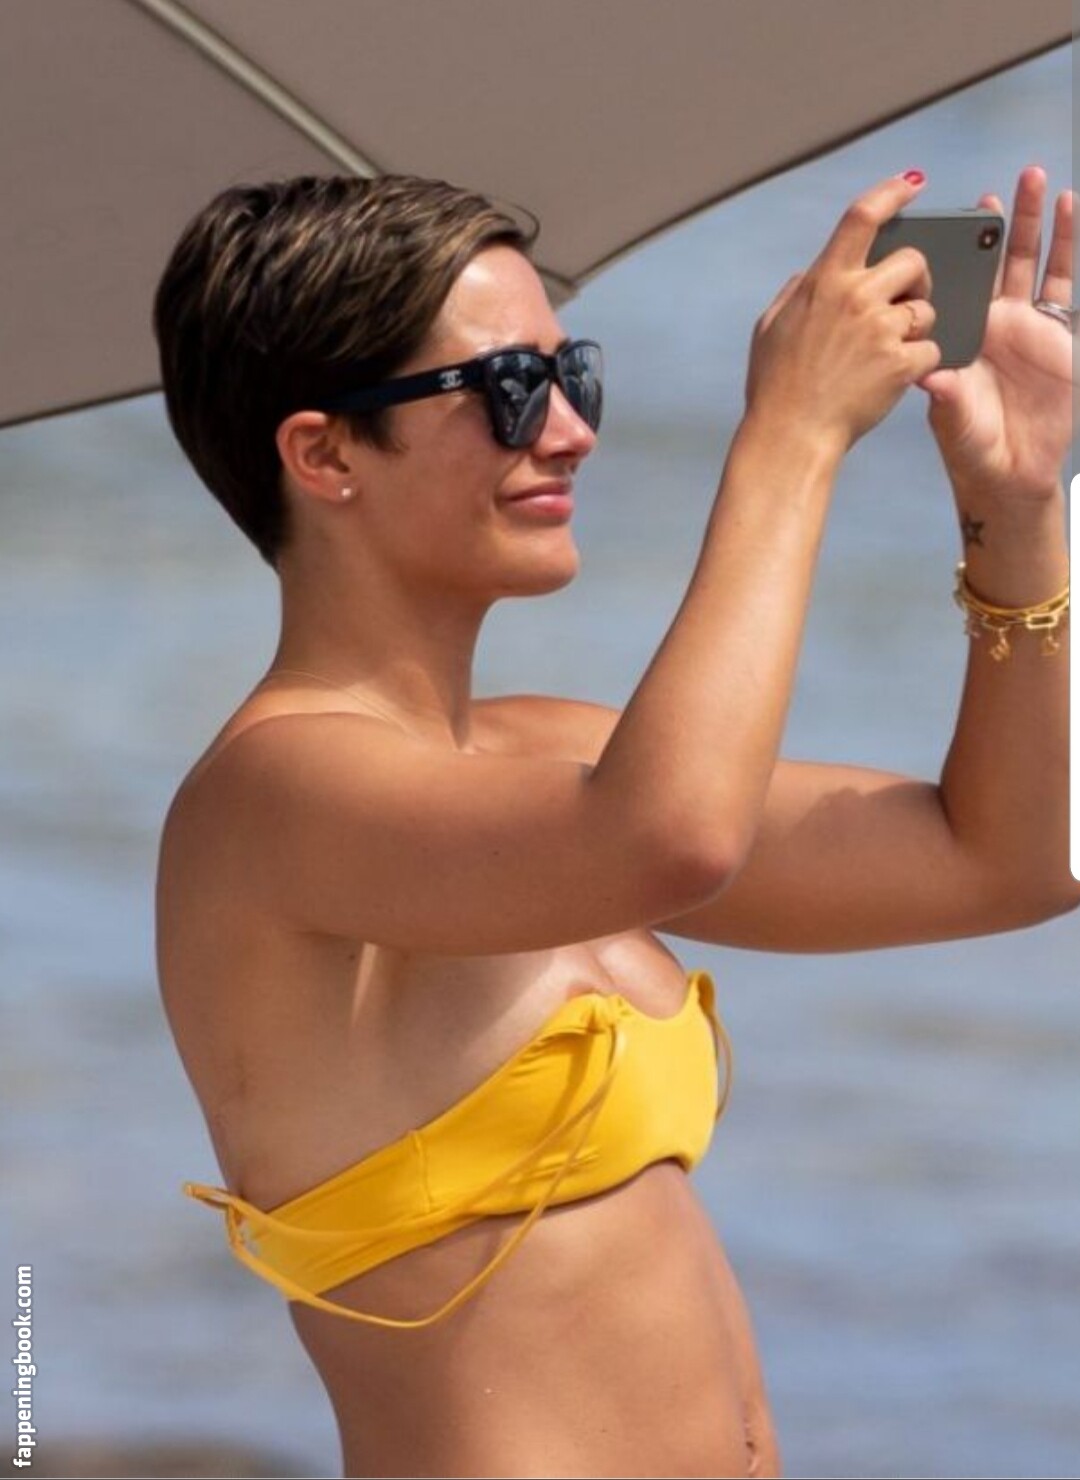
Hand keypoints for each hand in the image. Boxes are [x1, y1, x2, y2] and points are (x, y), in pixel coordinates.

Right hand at [744, 173, 939, 453]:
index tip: (911, 184)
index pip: (863, 216)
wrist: (790, 434)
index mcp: (824, 281)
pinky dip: (919, 364)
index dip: (892, 192)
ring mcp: (881, 330)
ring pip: (926, 309)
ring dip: (916, 327)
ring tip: (889, 351)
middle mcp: (856, 297)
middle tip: (906, 300)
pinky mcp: (901, 364)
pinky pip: (930, 350)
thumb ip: (798, 291)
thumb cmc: (775, 386)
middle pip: (913, 261)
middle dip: (917, 278)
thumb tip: (814, 273)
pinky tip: (894, 378)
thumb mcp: (770, 326)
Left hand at [920, 167, 1074, 503]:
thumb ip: (947, 394)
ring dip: (1034, 221)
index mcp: (959, 335)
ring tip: (1036, 178)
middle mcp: (990, 322)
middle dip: (997, 222)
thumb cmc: (972, 447)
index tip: (948, 216)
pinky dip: (1067, 246)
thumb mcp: (954, 419)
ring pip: (1029, 260)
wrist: (1010, 472)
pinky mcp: (1056, 332)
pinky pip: (1061, 282)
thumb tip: (929, 373)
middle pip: (993, 260)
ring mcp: (1025, 323)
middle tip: (997, 186)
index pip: (955, 283)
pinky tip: (1071, 210)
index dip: (954, 250)